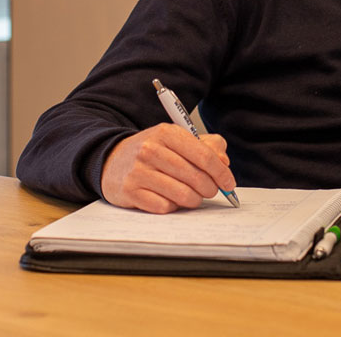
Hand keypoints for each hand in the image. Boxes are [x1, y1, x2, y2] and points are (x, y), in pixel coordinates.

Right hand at [100, 123, 235, 213]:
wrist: (112, 160)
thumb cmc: (152, 151)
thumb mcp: (177, 139)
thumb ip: (206, 146)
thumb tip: (224, 162)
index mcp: (166, 132)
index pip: (203, 154)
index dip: (221, 172)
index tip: (229, 183)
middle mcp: (150, 149)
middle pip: (195, 177)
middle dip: (209, 188)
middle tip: (211, 191)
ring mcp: (139, 171)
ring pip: (182, 195)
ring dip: (193, 200)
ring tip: (192, 196)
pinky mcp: (130, 191)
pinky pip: (164, 207)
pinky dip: (173, 207)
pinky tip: (170, 199)